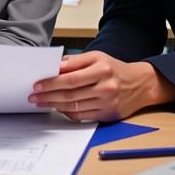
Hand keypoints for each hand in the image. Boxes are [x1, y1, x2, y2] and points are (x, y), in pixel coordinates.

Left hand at [28, 52, 174, 121]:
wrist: (140, 84)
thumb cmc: (114, 69)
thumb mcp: (97, 57)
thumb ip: (75, 62)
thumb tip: (54, 68)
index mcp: (101, 69)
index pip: (70, 78)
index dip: (51, 82)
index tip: (37, 85)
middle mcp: (106, 86)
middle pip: (70, 94)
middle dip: (48, 96)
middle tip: (34, 97)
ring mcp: (107, 102)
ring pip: (75, 106)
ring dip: (55, 105)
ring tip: (42, 103)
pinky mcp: (108, 115)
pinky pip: (82, 116)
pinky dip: (68, 113)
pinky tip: (58, 108)